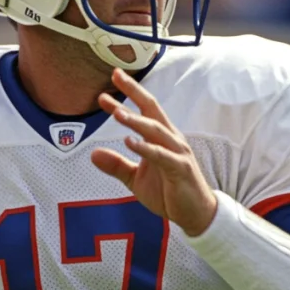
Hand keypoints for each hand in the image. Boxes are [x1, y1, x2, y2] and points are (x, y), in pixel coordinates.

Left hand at [91, 68, 217, 236]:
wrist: (196, 214)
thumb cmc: (169, 192)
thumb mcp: (136, 179)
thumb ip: (117, 165)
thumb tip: (93, 154)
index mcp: (161, 137)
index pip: (143, 111)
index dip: (126, 97)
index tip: (107, 85)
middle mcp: (171, 139)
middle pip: (152, 109)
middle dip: (134, 91)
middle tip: (116, 75)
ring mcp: (177, 153)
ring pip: (155, 130)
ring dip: (136, 120)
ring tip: (117, 112)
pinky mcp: (180, 169)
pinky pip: (161, 155)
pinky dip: (146, 148)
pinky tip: (130, 142)